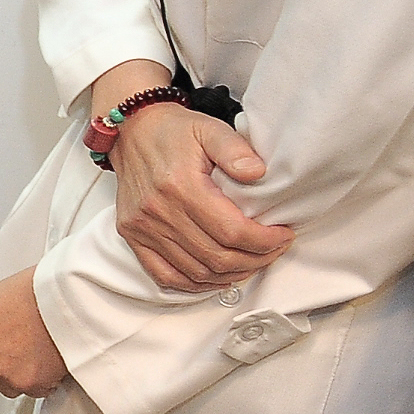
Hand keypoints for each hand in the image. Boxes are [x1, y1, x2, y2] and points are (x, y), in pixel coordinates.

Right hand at [86, 61, 291, 291]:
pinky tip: (217, 277)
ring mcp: (143, 228)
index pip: (231, 231)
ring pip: (196, 271)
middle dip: (256, 260)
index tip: (283, 235)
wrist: (130, 131)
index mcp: (181, 186)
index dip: (264, 241)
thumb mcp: (209, 129)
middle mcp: (159, 211)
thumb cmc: (173, 132)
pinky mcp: (133, 236)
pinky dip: (195, 284)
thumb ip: (235, 149)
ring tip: (253, 262)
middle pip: (217, 257)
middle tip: (274, 250)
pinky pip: (165, 275)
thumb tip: (258, 173)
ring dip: (231, 274)